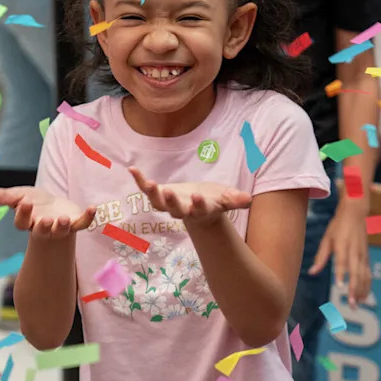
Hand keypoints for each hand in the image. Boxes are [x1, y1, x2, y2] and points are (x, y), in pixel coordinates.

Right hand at [0, 186, 96, 239]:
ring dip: (62, 225)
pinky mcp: (75, 223)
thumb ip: (4, 197)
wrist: (57, 209)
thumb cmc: (36, 205)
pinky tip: (92, 208)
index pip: (22, 222)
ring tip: (63, 219)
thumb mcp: (19, 196)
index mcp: (28, 221)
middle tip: (45, 220)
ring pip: (61, 230)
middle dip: (43, 226)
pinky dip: (88, 217)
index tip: (25, 203)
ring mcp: (60, 227)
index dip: (23, 213)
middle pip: (41, 230)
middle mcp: (44, 227)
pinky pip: (82, 223)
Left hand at [128, 166, 251, 225]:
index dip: (198, 204)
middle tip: (169, 193)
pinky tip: (132, 169)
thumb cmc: (214, 200)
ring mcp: (168, 204)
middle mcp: (182, 210)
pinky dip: (139, 180)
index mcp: (199, 211)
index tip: (198, 197)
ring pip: (158, 203)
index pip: (199, 210)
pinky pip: (146, 189)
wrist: (199, 206)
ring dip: (153, 194)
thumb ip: (236, 200)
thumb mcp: (226, 198)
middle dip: (172, 202)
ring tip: (149, 183)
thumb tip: (248, 200)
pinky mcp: (159, 194)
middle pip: (175, 209)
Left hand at [308, 202, 371, 306]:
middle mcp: (355, 252)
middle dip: (354, 289)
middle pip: (356, 273)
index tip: (340, 287)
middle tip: (351, 304)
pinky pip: (368, 274)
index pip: (342, 262)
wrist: (355, 213)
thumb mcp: (327, 238)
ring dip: (361, 291)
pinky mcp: (367, 257)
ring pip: (364, 276)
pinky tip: (363, 296)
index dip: (341, 274)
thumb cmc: (338, 226)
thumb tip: (311, 272)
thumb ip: (320, 257)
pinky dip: (366, 286)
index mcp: (343, 245)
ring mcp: (363, 255)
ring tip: (356, 304)